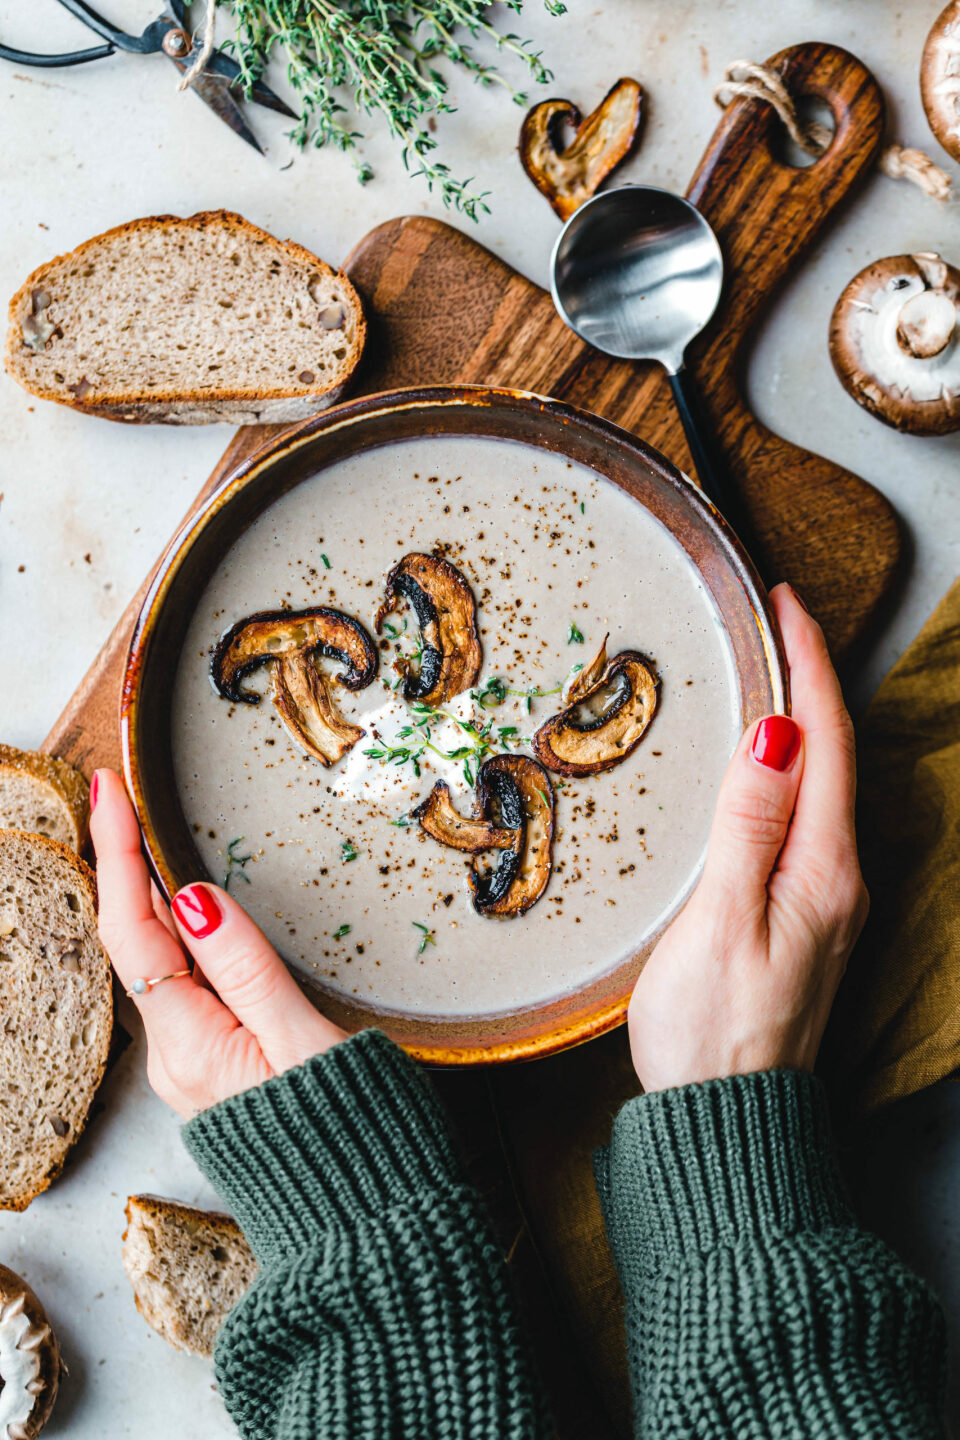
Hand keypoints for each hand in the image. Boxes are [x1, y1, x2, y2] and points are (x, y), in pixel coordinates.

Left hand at [90, 770, 345, 1116]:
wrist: (367, 1217)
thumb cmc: (347, 1136)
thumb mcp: (301, 1043)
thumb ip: (247, 971)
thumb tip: (194, 900)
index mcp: (191, 1045)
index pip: (134, 930)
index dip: (119, 853)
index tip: (109, 791)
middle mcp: (178, 1054)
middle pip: (136, 941)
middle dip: (122, 863)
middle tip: (120, 794)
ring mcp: (195, 1062)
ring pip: (160, 962)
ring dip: (149, 895)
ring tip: (141, 832)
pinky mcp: (219, 1065)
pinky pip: (185, 984)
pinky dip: (179, 933)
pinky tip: (188, 907)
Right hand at [628, 583, 868, 1093]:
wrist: (725, 1123)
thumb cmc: (711, 1031)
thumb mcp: (719, 921)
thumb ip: (750, 826)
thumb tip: (779, 734)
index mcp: (824, 870)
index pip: (828, 742)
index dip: (810, 665)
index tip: (786, 603)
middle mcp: (839, 879)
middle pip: (837, 756)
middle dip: (813, 679)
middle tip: (774, 621)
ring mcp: (825, 901)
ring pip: (823, 786)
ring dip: (802, 721)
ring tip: (767, 670)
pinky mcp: (803, 919)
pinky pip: (806, 819)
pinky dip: (790, 771)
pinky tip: (762, 763)